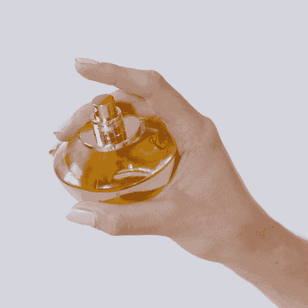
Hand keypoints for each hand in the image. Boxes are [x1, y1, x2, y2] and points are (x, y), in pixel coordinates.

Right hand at [54, 58, 267, 262]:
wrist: (245, 240)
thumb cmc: (221, 226)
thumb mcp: (169, 222)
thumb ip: (121, 220)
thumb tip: (75, 214)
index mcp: (194, 130)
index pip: (151, 87)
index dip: (114, 72)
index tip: (80, 67)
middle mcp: (188, 126)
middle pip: (134, 99)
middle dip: (94, 108)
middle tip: (61, 132)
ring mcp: (181, 138)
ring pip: (134, 115)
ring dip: (100, 121)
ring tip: (69, 140)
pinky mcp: (174, 152)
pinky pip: (138, 133)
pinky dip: (112, 137)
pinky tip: (92, 153)